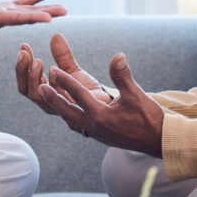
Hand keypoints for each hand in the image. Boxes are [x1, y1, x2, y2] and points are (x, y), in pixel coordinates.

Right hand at [16, 34, 114, 111]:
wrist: (107, 104)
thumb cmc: (88, 90)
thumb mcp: (72, 70)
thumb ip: (63, 55)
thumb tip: (56, 35)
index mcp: (45, 91)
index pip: (26, 79)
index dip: (22, 63)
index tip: (24, 46)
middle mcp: (47, 101)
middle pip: (24, 89)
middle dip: (21, 70)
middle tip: (24, 52)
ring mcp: (55, 108)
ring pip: (35, 96)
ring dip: (33, 77)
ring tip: (37, 60)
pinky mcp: (67, 112)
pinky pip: (53, 101)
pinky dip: (50, 86)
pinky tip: (53, 70)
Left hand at [36, 41, 164, 157]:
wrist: (158, 141)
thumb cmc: (148, 117)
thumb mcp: (136, 95)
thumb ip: (123, 76)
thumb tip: (117, 56)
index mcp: (101, 116)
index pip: (79, 96)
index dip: (65, 81)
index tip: (53, 69)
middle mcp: (94, 127)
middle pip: (67, 111)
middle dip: (53, 99)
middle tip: (39, 87)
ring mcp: (95, 133)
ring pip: (70, 119)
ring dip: (58, 107)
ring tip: (47, 95)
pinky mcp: (98, 135)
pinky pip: (77, 124)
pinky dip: (68, 115)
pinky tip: (64, 109)